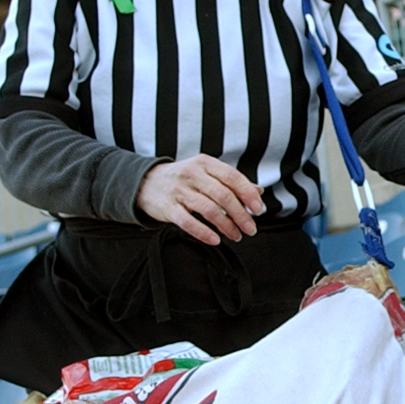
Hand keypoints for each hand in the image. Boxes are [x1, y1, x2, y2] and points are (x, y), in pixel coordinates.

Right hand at [136, 154, 264, 244]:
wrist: (145, 183)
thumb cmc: (183, 179)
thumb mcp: (206, 173)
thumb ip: (231, 181)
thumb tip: (258, 192)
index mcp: (205, 163)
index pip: (233, 177)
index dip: (248, 194)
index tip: (258, 209)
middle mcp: (192, 174)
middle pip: (223, 195)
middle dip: (241, 215)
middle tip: (250, 229)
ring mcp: (179, 190)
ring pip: (209, 209)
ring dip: (226, 225)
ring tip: (236, 235)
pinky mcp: (167, 207)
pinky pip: (188, 222)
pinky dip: (204, 232)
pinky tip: (215, 240)